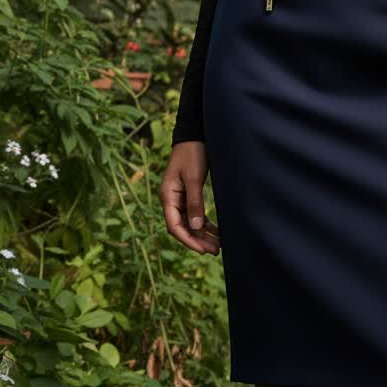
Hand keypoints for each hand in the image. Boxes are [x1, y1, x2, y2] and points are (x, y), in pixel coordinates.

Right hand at [160, 141, 220, 255]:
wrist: (194, 136)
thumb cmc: (192, 154)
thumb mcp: (194, 178)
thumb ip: (195, 202)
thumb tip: (197, 227)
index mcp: (167, 196)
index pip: (175, 226)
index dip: (188, 240)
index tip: (202, 250)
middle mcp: (171, 199)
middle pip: (182, 227)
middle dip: (197, 240)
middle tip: (215, 251)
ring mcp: (179, 197)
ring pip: (190, 222)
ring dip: (203, 234)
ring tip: (218, 245)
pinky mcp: (188, 194)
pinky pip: (195, 214)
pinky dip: (205, 223)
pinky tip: (216, 231)